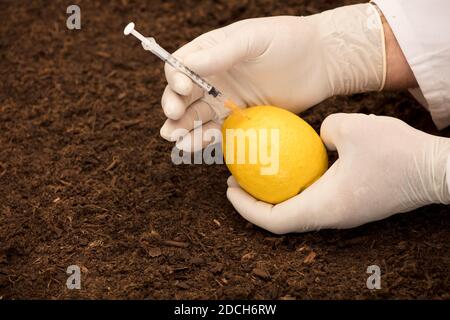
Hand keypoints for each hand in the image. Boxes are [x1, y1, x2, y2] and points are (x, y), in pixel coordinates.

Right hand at [159, 4, 385, 150]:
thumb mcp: (253, 39)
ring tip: (177, 142)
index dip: (176, 79)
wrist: (320, 63)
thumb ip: (222, 52)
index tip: (185, 89)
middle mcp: (212, 77)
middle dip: (174, 109)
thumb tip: (188, 65)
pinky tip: (197, 146)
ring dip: (184, 130)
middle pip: (182, 97)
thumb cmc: (287, 41)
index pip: (180, 67)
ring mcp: (225, 100)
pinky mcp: (240, 120)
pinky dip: (206, 140)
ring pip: (196, 118)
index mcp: (210, 53)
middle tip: (173, 120)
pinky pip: (218, 132)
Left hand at [226, 113, 449, 233]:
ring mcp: (343, 213)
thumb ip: (323, 129)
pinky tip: (294, 166)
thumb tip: (315, 137)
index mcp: (326, 206)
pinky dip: (296, 188)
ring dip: (275, 195)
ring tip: (259, 173)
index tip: (230, 188)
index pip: (275, 220)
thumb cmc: (397, 151)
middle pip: (282, 220)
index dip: (246, 208)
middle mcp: (332, 217)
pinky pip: (315, 201)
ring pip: (298, 211)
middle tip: (237, 179)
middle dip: (255, 203)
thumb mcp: (351, 126)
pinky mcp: (352, 205)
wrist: (436, 170)